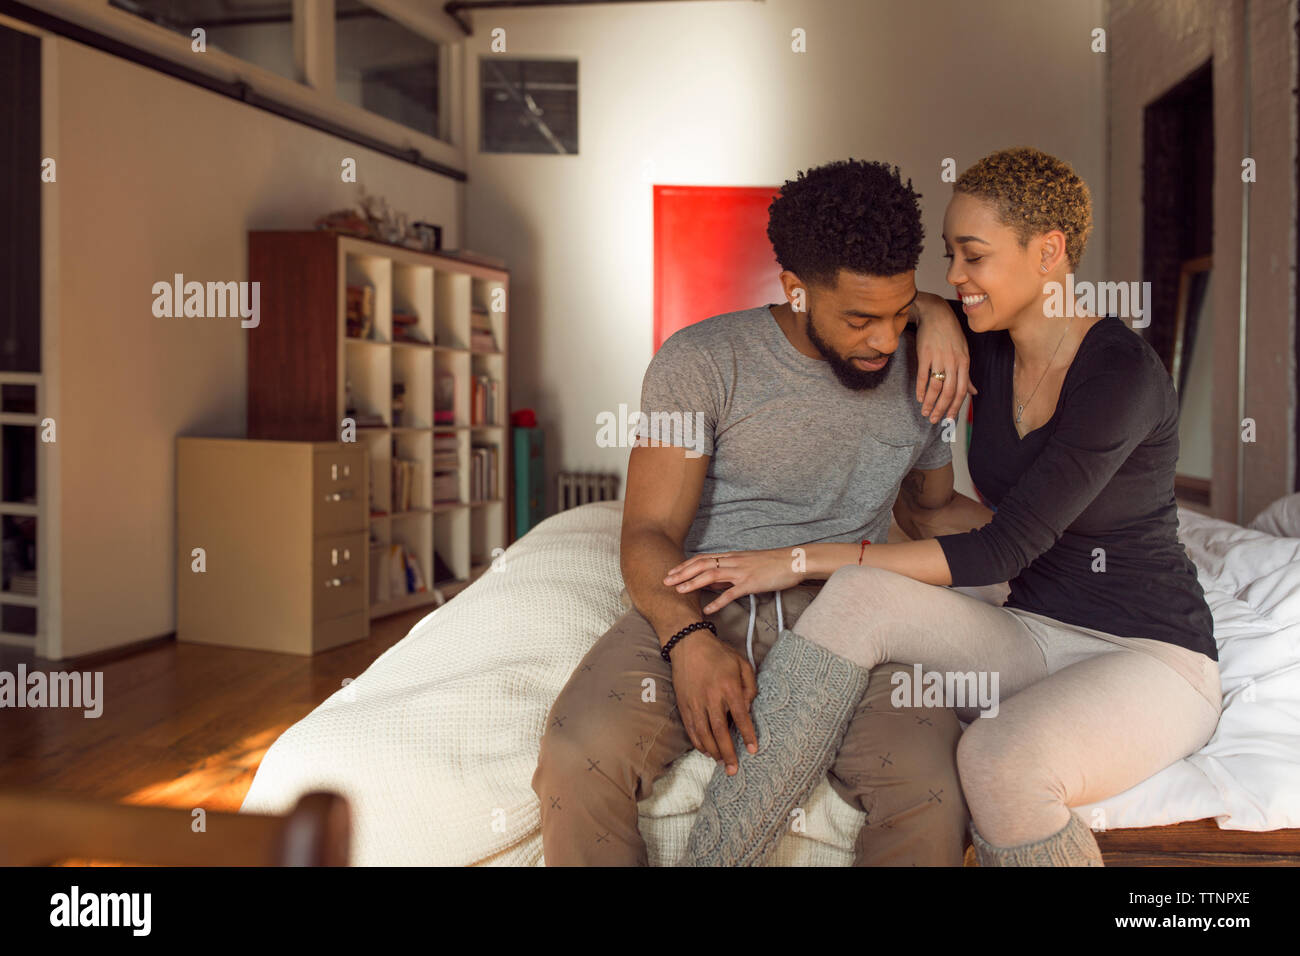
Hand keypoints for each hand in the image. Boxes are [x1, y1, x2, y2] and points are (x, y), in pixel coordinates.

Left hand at [663, 548, 802, 612]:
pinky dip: (717, 601)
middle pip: (701, 565)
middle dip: (682, 573)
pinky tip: (707, 610)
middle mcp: (732, 562)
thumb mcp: (746, 564)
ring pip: (711, 576)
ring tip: (679, 591)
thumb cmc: (770, 564)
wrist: (792, 561)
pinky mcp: (751, 583)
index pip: (702, 559)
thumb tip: (711, 583)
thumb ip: (728, 573)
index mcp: (731, 557)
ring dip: (693, 584)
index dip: (684, 565)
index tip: (670, 572)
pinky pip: (731, 593)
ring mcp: (741, 572)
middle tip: (665, 581)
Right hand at [668, 631, 757, 774]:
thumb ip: (750, 686)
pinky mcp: (683, 704)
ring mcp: (695, 702)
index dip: (748, 735)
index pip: (741, 716)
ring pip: (703, 733)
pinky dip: (698, 742)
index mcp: (728, 687)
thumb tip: (749, 707)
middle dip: (728, 752)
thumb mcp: (742, 663)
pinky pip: (691, 728)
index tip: (753, 750)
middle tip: (734, 769)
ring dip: (712, 751)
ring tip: (721, 762)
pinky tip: (706, 750)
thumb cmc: (719, 654)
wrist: (688, 644)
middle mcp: (711, 697)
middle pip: (720, 731)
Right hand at [913, 293, 975, 423]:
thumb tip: (974, 392)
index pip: (962, 390)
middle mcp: (953, 362)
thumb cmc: (950, 334)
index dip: (955, 407)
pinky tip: (919, 398)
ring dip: (930, 402)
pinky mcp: (925, 354)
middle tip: (935, 420)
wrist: (936, 314)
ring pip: (936, 386)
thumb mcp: (963, 353)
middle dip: (942, 409)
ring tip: (925, 412)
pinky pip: (923, 376)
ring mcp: (939, 358)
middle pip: (949, 392)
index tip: (950, 419)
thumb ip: (966, 374)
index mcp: (964, 363)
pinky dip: (921, 389)